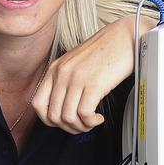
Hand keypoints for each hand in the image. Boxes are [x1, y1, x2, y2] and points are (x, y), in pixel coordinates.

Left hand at [33, 14, 144, 132]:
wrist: (126, 36)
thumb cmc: (105, 51)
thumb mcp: (76, 64)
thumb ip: (65, 82)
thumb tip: (63, 109)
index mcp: (55, 68)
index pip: (38, 104)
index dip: (49, 120)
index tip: (64, 121)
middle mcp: (62, 73)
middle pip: (53, 115)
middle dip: (68, 127)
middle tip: (82, 124)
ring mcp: (76, 78)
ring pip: (67, 118)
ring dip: (81, 126)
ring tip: (91, 121)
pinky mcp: (94, 84)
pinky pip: (84, 114)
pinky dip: (91, 122)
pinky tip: (98, 117)